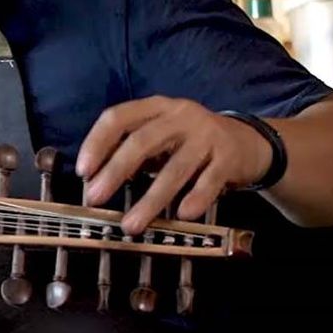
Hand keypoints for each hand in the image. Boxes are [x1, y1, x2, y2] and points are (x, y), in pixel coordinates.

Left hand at [75, 96, 270, 234]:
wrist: (250, 142)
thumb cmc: (191, 143)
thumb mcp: (161, 137)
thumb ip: (133, 152)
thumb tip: (96, 182)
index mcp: (156, 107)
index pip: (118, 117)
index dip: (96, 142)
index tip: (83, 171)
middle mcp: (180, 116)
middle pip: (141, 141)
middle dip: (114, 172)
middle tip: (95, 198)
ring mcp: (207, 135)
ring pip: (175, 168)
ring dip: (150, 199)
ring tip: (131, 225)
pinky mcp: (230, 157)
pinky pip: (210, 180)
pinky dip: (195, 198)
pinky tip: (181, 216)